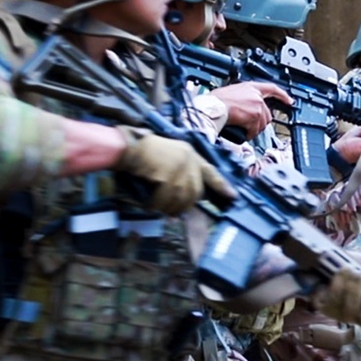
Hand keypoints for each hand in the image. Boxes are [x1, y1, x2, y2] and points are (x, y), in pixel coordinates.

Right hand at [117, 128, 234, 214]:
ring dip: (168, 207)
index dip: (222, 185)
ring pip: (180, 198)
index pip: (211, 172)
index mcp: (190, 154)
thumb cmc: (144, 152)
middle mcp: (188, 160)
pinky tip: (149, 205)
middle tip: (173, 213)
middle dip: (184, 205)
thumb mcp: (169, 157)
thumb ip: (181, 172)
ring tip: (158, 208)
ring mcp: (179, 168)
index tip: (233, 196)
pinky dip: (156, 205)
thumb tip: (184, 198)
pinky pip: (165, 199)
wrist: (128, 147)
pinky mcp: (168, 177)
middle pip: (195, 192)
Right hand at [211, 82, 292, 139]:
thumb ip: (244, 98)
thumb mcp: (232, 93)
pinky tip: (241, 132)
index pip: (272, 89)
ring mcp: (257, 106)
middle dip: (259, 122)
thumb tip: (245, 108)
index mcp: (251, 87)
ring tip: (241, 128)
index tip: (289, 100)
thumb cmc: (216, 102)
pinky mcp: (255, 116)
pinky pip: (255, 130)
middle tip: (249, 126)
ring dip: (253, 129)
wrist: (212, 107)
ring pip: (262, 124)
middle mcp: (256, 96)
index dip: (282, 95)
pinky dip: (248, 134)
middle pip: (267, 114)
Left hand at [310, 253, 360, 331]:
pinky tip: (338, 273)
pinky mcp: (321, 306)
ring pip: (348, 311)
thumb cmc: (350, 264)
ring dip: (351, 289)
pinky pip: (331, 302)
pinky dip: (337, 286)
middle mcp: (355, 315)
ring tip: (351, 270)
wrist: (323, 256)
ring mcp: (337, 312)